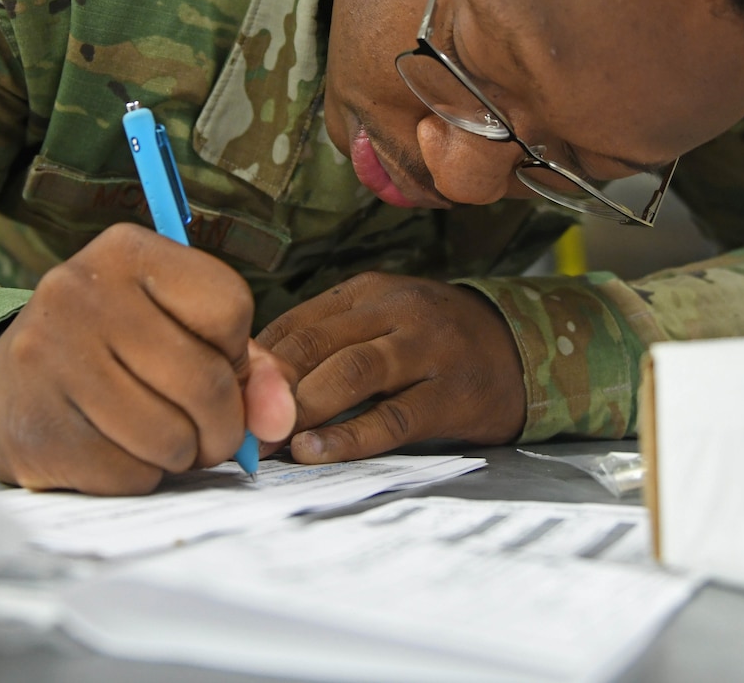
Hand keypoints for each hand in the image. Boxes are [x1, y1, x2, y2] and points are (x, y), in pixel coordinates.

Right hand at [0, 223, 295, 493]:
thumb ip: (247, 367)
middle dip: (224, 424)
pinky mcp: (35, 427)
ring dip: (183, 455)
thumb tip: (280, 418)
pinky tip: (118, 452)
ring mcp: (51, 359)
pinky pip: (129, 474)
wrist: (3, 389)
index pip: (229, 306)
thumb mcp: (177, 330)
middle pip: (204, 379)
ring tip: (165, 441)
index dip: (237, 351)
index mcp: (125, 250)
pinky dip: (140, 476)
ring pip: (170, 436)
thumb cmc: (112, 354)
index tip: (215, 362)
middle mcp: (80, 292)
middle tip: (212, 434)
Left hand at [257, 273, 525, 462]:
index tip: (222, 393)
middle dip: (269, 387)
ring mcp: (429, 351)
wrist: (521, 351)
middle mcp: (398, 312)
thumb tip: (251, 380)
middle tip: (234, 425)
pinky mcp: (453, 396)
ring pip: (351, 373)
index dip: (255, 361)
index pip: (297, 321)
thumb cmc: (432, 343)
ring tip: (266, 441)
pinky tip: (314, 452)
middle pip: (317, 343)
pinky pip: (393, 418)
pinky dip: (348, 437)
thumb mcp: (380, 323)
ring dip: (301, 409)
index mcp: (370, 291)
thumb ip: (324, 343)